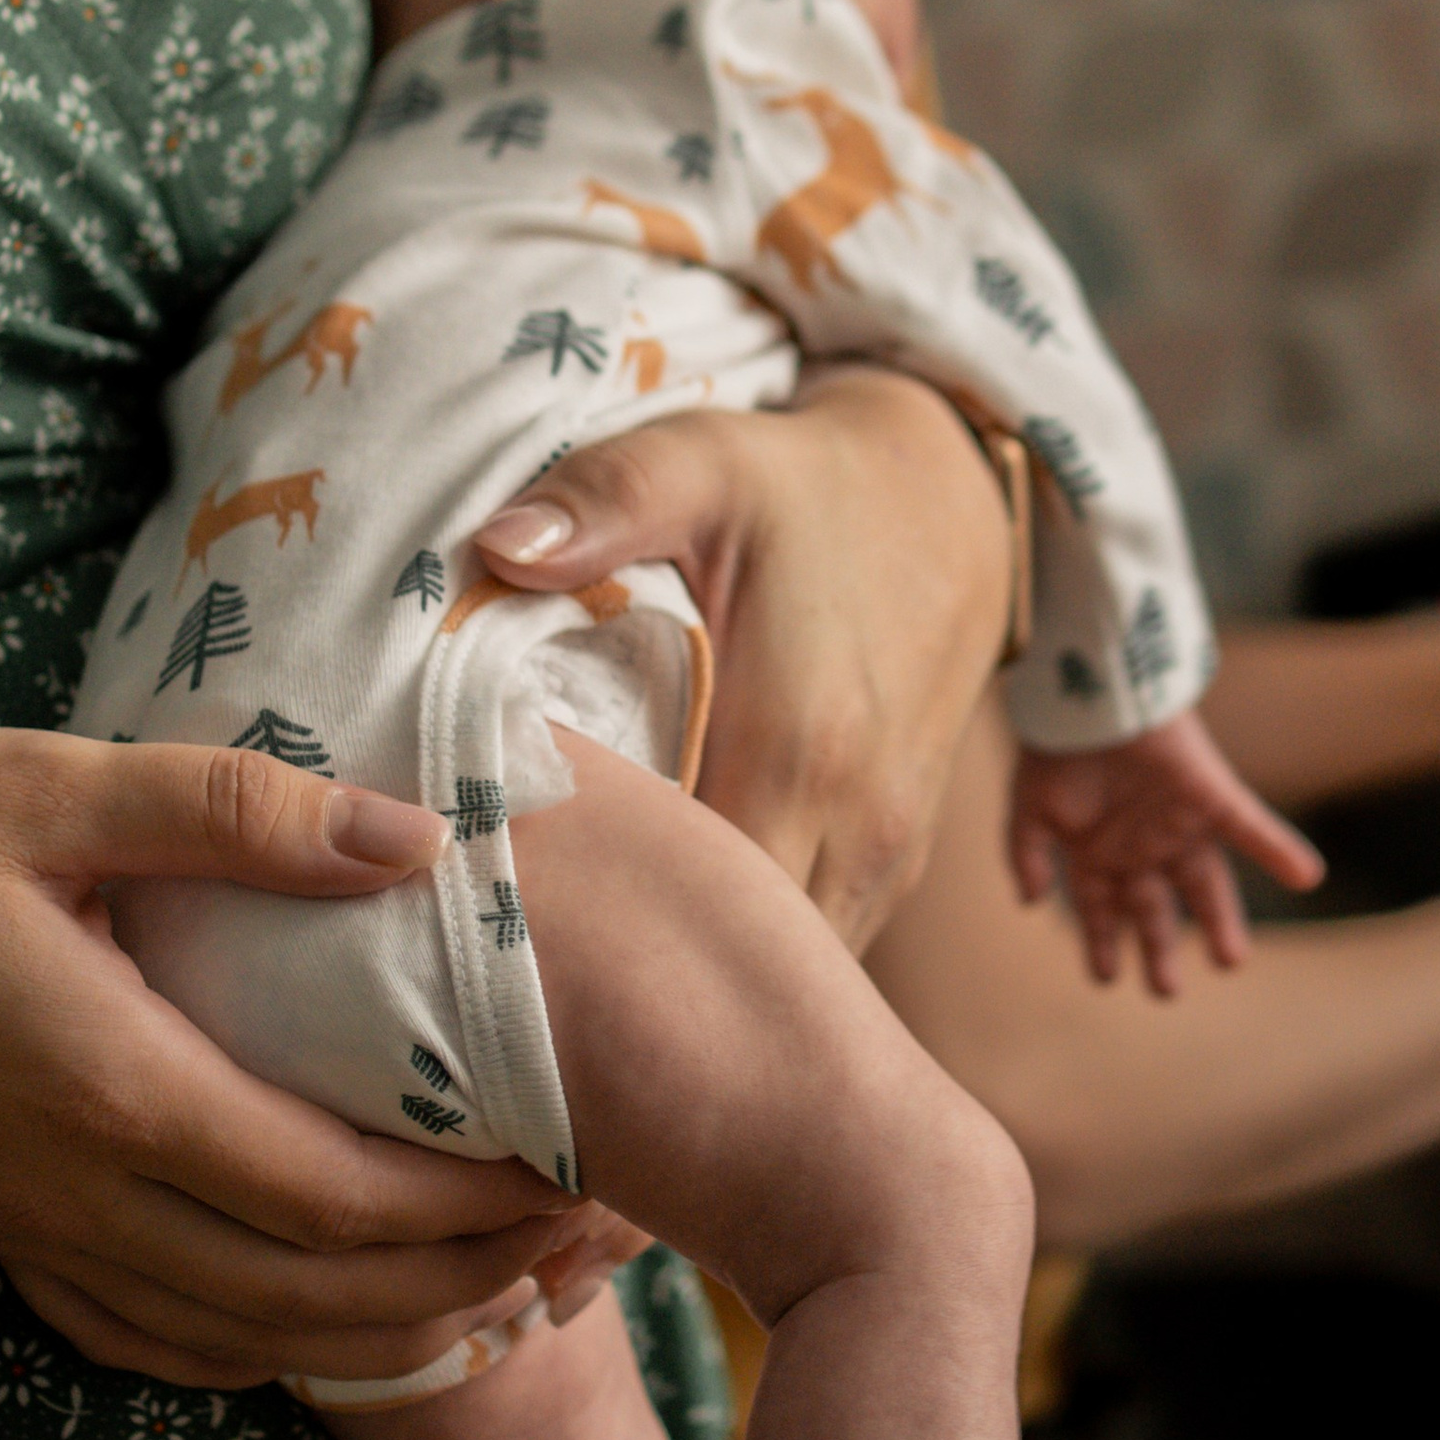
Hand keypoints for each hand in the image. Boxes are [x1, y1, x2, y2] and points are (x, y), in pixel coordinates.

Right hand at [0, 732, 574, 1389]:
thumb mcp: (57, 789)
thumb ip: (237, 812)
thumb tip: (418, 839)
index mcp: (112, 1086)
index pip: (337, 1198)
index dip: (472, 1210)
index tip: (578, 1174)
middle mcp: (78, 1192)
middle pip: (315, 1297)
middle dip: (470, 1284)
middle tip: (586, 1247)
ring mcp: (37, 1235)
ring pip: (248, 1341)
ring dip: (394, 1334)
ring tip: (515, 1289)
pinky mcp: (9, 1247)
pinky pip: (160, 1343)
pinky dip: (276, 1349)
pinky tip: (347, 1313)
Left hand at [475, 365, 1014, 950]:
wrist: (949, 505)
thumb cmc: (805, 487)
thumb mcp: (704, 462)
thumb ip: (604, 499)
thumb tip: (496, 546)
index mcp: (801, 750)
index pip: (684, 909)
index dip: (586, 930)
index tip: (491, 916)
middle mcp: (858, 827)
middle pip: (732, 972)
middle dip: (628, 977)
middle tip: (512, 956)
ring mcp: (888, 858)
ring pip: (780, 975)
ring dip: (690, 973)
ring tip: (579, 955)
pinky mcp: (896, 864)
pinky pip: (813, 948)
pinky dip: (741, 955)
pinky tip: (660, 930)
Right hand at [1009, 713, 1324, 998]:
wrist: (1086, 690)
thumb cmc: (1054, 745)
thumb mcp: (1028, 808)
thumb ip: (1026, 856)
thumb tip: (1029, 903)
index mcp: (1100, 852)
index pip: (1104, 911)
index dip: (1103, 944)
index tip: (1106, 979)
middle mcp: (1142, 845)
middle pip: (1157, 909)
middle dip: (1160, 951)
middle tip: (1167, 991)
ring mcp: (1177, 823)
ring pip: (1207, 885)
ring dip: (1220, 923)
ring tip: (1230, 962)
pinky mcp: (1210, 794)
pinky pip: (1252, 827)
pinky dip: (1280, 852)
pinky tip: (1307, 877)